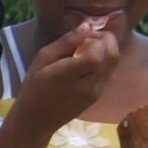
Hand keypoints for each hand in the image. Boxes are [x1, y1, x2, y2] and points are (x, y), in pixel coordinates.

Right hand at [8, 15, 121, 136]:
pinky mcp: (98, 96)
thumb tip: (86, 26)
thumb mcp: (42, 59)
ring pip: (114, 64)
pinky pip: (108, 73)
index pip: (96, 55)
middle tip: (91, 38)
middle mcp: (87, 85)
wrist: (36, 121)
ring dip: (107, 50)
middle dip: (107, 41)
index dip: (95, 40)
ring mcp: (95, 92)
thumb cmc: (33, 88)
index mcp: (68, 76)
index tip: (83, 37)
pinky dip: (104, 62)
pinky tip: (88, 62)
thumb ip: (65, 42)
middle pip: (112, 57)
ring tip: (89, 49)